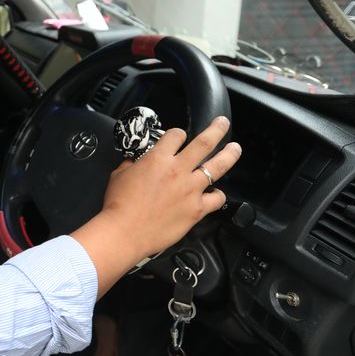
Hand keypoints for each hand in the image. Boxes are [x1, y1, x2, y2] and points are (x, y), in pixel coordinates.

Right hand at [71, 116, 241, 295]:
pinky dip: (218, 195)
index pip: (175, 135)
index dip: (178, 134)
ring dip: (229, 155)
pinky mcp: (197, 209)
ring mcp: (191, 189)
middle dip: (216, 130)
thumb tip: (136, 163)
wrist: (125, 232)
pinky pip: (217, 199)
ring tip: (235, 149)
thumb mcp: (119, 175)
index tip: (179, 136)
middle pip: (204, 143)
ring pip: (217, 166)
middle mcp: (178, 170)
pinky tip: (216, 194)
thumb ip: (132, 165)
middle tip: (223, 123)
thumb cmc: (119, 205)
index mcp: (158, 159)